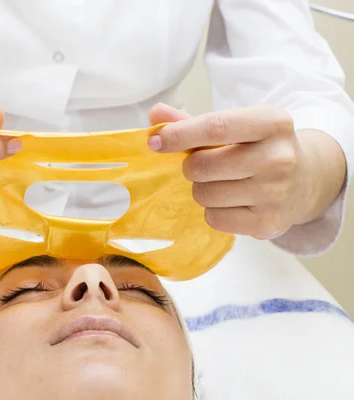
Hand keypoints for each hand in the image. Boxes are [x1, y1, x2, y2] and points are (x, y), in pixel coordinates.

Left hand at [148, 103, 344, 239]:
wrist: (305, 180)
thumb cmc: (259, 149)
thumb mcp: (236, 127)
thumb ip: (194, 122)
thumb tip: (156, 115)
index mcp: (272, 122)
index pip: (216, 127)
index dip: (179, 135)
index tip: (155, 141)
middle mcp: (279, 157)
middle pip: (203, 166)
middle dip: (190, 167)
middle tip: (202, 166)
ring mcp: (275, 193)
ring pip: (205, 195)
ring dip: (202, 190)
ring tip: (221, 184)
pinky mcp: (267, 223)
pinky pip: (214, 219)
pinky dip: (213, 212)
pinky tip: (231, 203)